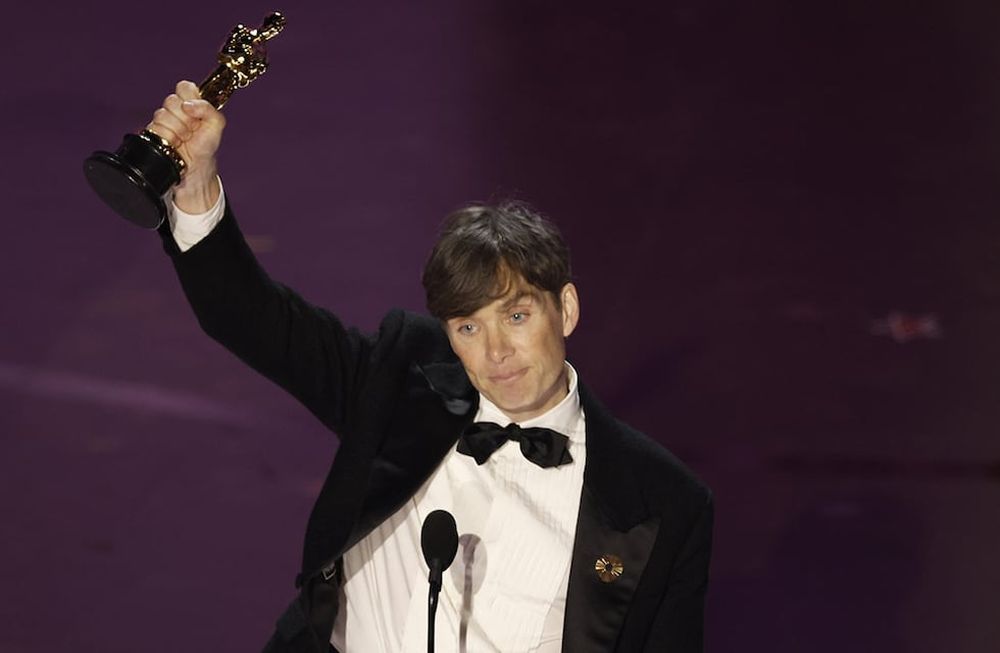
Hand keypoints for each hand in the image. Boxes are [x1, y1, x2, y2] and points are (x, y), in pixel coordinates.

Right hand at [146, 80, 225, 212]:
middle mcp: (175, 110)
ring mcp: (162, 121)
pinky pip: (155, 128)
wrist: (195, 168)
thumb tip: (188, 104)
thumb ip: (208, 108)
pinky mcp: (152, 132)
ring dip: (177, 130)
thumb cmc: (206, 146)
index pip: (183, 87)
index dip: (188, 97)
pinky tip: (174, 144)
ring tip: (183, 140)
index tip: (194, 112)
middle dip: (185, 118)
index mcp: (190, 103)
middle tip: (192, 130)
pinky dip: (168, 138)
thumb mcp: (216, 125)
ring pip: (162, 114)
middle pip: (171, 100)